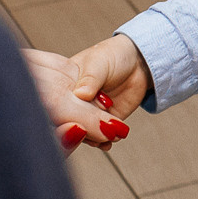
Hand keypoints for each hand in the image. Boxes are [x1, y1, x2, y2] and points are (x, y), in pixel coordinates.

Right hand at [20, 34, 145, 154]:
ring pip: (85, 133)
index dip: (65, 114)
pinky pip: (100, 137)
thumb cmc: (112, 55)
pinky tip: (107, 143)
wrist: (138, 63)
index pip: (59, 103)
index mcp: (64, 85)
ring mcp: (88, 114)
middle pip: (70, 122)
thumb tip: (81, 94)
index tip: (75, 121)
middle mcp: (74, 102)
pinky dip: (103, 141)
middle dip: (81, 129)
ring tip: (102, 138)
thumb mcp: (99, 63)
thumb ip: (90, 79)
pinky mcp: (103, 122)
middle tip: (91, 131)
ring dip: (93, 137)